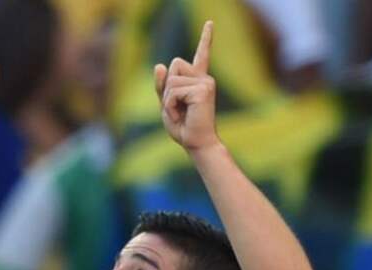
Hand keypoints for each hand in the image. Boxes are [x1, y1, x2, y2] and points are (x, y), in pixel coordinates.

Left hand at [154, 21, 219, 151]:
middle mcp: (204, 78)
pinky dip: (170, 106)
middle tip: (177, 107)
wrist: (197, 144)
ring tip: (179, 113)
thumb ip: (162, 86)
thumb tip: (160, 65)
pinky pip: (173, 91)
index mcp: (198, 80)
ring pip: (171, 79)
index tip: (210, 23)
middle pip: (174, 64)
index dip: (206, 38)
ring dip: (168, 99)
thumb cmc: (184, 127)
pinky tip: (181, 115)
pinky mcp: (202, 90)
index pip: (202, 55)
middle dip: (167, 86)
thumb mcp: (167, 104)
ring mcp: (205, 83)